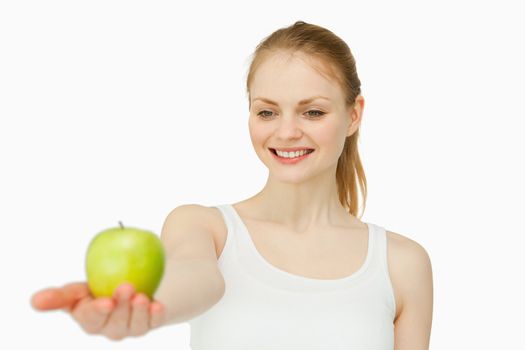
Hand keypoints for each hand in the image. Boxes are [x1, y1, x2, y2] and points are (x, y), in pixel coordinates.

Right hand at [31, 282, 165, 339]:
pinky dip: (156, 314)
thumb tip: (34, 301)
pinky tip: (157, 304)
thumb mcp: (83, 286)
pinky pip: (155, 322)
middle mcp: (109, 328)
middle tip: (126, 287)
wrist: (138, 280)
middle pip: (113, 323)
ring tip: (141, 295)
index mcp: (89, 318)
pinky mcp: (151, 324)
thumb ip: (63, 295)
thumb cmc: (102, 283)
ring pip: (134, 325)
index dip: (96, 312)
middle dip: (120, 308)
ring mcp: (131, 329)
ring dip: (138, 311)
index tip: (104, 302)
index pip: (89, 318)